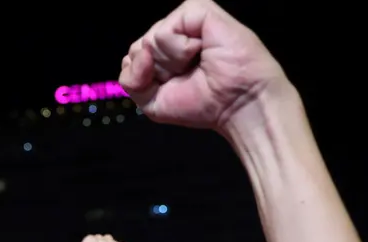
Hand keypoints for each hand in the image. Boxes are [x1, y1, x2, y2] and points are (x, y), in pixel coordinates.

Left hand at [119, 0, 286, 131]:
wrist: (236, 103)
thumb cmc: (203, 104)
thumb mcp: (152, 102)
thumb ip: (131, 80)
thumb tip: (139, 53)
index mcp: (164, 53)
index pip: (132, 58)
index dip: (145, 78)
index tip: (173, 87)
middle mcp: (173, 34)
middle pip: (139, 48)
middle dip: (159, 72)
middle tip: (188, 76)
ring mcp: (186, 21)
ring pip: (150, 40)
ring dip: (172, 62)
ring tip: (197, 64)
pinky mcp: (199, 11)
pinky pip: (166, 30)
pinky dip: (179, 49)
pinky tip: (199, 51)